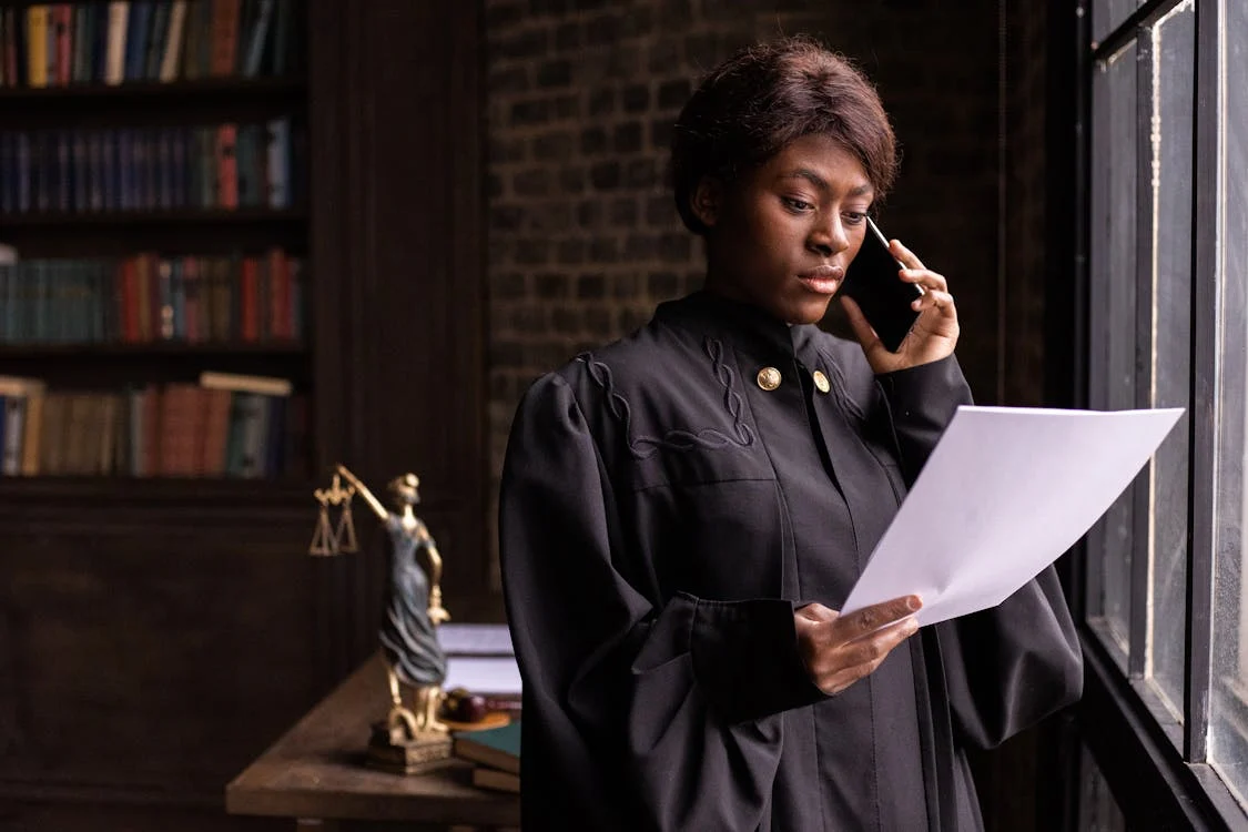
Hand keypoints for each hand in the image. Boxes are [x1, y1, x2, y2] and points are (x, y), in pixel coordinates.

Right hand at [794, 595, 921, 695]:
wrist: (761, 667)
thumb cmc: (782, 634)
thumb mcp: (803, 615)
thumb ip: (833, 615)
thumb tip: (861, 619)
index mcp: (819, 638)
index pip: (864, 621)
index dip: (891, 611)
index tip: (912, 602)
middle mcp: (827, 661)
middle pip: (874, 646)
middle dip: (897, 631)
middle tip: (913, 619)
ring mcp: (830, 678)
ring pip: (870, 662)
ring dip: (889, 646)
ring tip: (901, 631)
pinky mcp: (831, 689)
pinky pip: (859, 673)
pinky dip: (874, 659)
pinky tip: (882, 647)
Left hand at [840, 239, 958, 372]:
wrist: (909, 388)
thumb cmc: (895, 367)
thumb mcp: (871, 342)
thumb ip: (860, 321)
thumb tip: (846, 299)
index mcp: (909, 307)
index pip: (906, 278)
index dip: (899, 261)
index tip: (886, 248)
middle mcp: (926, 307)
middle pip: (921, 274)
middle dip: (909, 258)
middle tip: (894, 247)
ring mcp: (938, 314)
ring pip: (936, 282)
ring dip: (921, 274)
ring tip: (903, 274)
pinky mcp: (949, 323)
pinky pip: (946, 302)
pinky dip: (933, 298)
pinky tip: (916, 303)